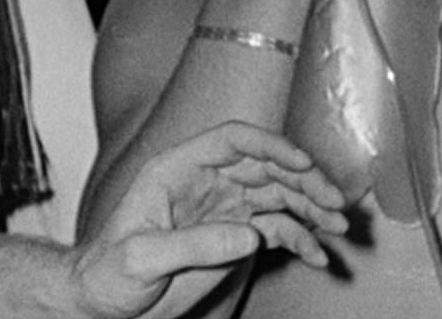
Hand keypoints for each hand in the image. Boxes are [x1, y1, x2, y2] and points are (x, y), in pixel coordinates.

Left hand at [69, 121, 349, 318]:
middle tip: (333, 201)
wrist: (104, 304)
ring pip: (283, 196)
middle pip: (270, 167)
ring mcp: (228, 208)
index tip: (301, 162)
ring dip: (313, 209)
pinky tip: (318, 256)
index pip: (234, 140)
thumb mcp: (138, 258)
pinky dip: (303, 241)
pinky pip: (280, 230)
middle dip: (307, 181)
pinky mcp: (238, 236)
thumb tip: (250, 235)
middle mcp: (211, 182)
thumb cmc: (105, 273)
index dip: (271, 145)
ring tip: (337, 228)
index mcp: (180, 169)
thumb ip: (191, 244)